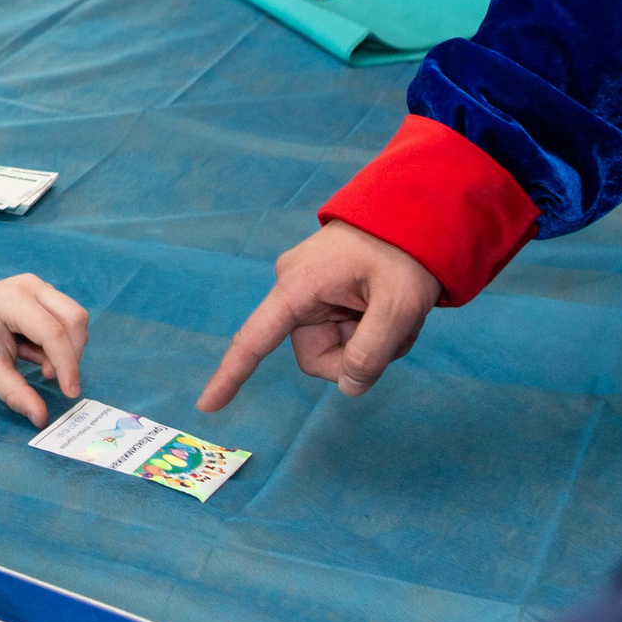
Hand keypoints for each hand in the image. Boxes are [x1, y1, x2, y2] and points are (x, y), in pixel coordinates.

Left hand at [0, 274, 89, 425]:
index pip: (52, 332)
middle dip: (71, 354)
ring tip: (37, 362)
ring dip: (67, 347)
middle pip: (74, 318)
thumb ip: (14, 392)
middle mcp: (31, 286)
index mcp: (11, 301)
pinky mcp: (46, 292)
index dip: (66, 365)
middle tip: (48, 375)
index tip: (70, 392)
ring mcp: (40, 286)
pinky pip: (67, 317)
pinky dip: (61, 340)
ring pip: (75, 317)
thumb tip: (41, 418)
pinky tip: (36, 349)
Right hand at [196, 221, 439, 410]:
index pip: (255, 339)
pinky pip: (342, 332)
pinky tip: (391, 309)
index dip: (231, 375)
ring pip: (334, 348)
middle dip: (356, 357)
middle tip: (396, 332)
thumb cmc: (404, 253)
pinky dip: (370, 331)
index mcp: (298, 286)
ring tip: (397, 315)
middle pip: (317, 356)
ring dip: (369, 343)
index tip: (206, 407)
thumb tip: (348, 387)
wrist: (415, 214)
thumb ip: (372, 353)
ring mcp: (310, 292)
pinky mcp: (326, 293)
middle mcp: (295, 289)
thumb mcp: (399, 306)